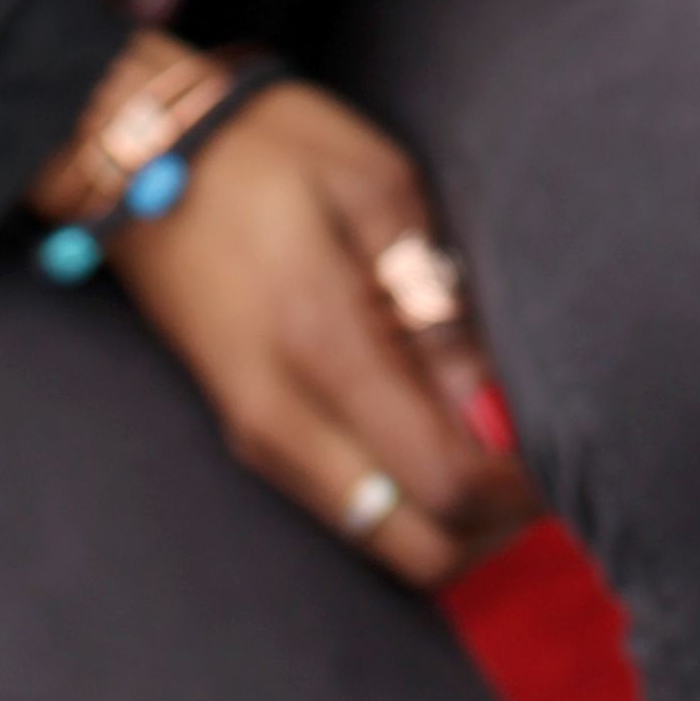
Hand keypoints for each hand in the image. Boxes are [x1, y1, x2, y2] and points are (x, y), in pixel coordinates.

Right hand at [105, 78, 535, 588]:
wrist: (139, 155)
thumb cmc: (269, 148)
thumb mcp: (374, 186)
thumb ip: (435, 304)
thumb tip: (495, 407)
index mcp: (322, 347)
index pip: (443, 481)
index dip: (518, 484)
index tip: (560, 440)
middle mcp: (283, 420)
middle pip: (420, 552)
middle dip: (495, 524)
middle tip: (536, 458)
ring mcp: (256, 438)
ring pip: (384, 544)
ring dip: (455, 519)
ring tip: (494, 442)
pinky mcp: (246, 435)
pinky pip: (348, 511)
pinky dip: (409, 500)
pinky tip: (436, 433)